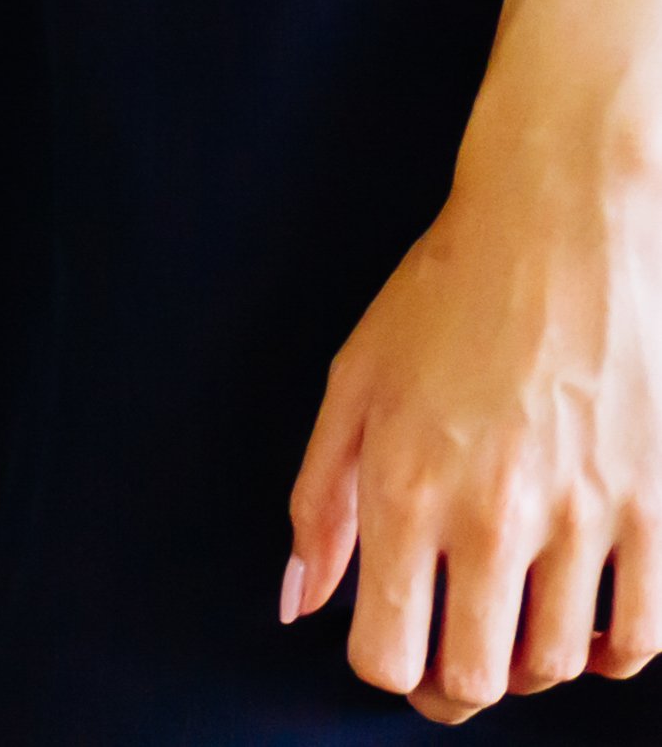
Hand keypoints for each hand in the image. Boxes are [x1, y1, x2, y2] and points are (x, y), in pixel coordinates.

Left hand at [289, 115, 661, 716]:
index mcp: (407, 488)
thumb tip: (300, 600)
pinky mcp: (654, 509)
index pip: (387, 650)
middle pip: (476, 679)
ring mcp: (585, 517)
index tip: (387, 653)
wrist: (557, 234)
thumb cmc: (445, 301)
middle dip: (450, 692)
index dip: (381, 669)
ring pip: (557, 666)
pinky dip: (611, 655)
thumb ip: (319, 503)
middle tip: (445, 677)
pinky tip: (584, 634)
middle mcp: (495, 516)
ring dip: (526, 671)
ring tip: (506, 640)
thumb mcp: (352, 387)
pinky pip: (642, 634)